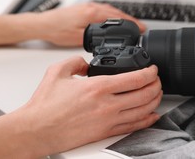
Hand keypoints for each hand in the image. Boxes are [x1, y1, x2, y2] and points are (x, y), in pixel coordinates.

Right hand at [17, 56, 161, 156]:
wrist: (35, 130)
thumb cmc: (44, 105)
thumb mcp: (58, 72)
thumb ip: (76, 61)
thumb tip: (87, 62)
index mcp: (98, 87)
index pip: (135, 78)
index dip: (150, 72)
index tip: (153, 69)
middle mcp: (106, 104)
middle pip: (144, 94)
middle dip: (156, 85)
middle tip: (158, 80)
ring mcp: (108, 120)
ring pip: (142, 111)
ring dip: (155, 101)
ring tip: (158, 94)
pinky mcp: (105, 132)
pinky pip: (133, 127)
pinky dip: (147, 120)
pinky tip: (152, 115)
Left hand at [36, 2, 145, 46]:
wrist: (43, 24)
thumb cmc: (56, 30)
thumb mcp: (77, 38)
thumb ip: (94, 38)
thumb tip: (106, 40)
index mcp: (92, 13)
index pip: (118, 17)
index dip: (132, 23)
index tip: (142, 28)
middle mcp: (92, 7)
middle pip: (117, 12)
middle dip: (130, 19)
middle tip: (141, 26)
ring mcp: (88, 6)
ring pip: (110, 10)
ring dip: (122, 16)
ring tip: (131, 23)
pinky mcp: (84, 7)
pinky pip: (104, 9)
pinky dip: (113, 14)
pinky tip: (113, 19)